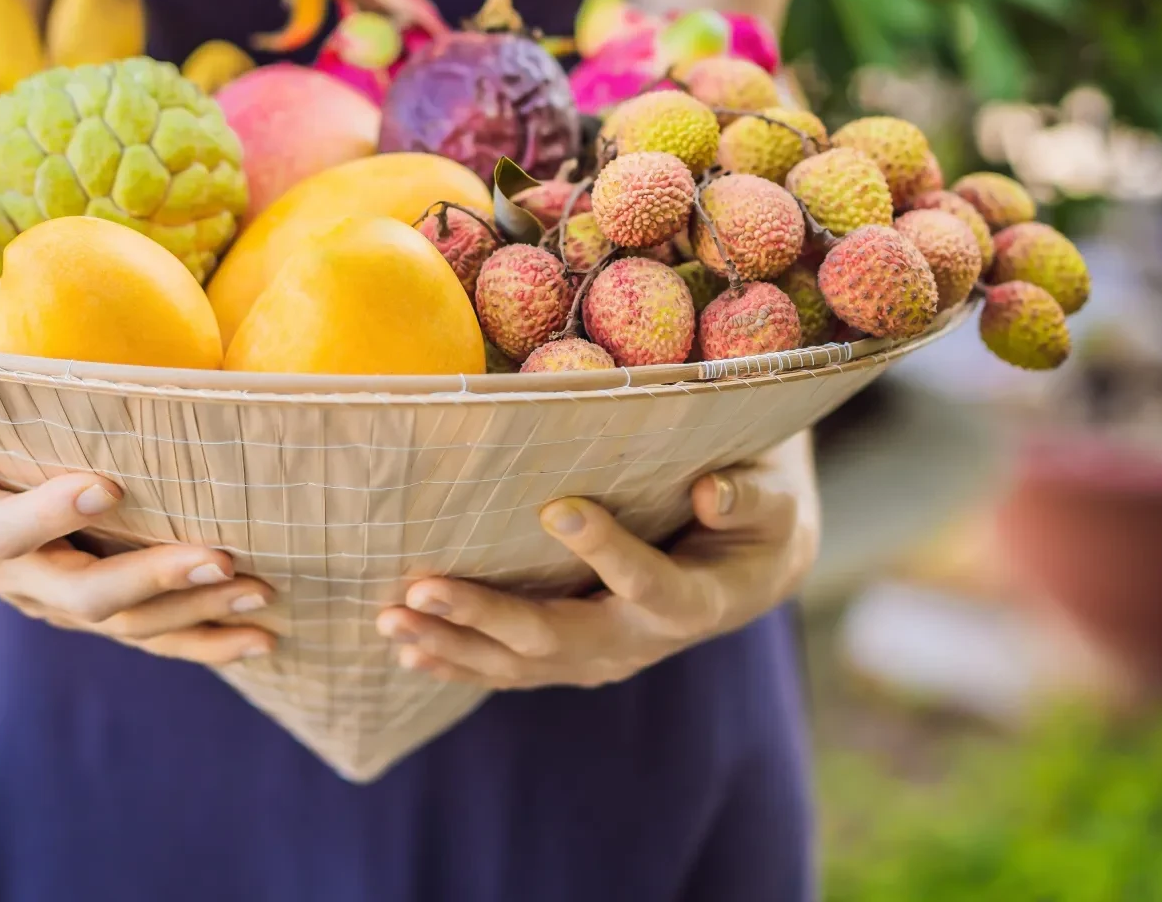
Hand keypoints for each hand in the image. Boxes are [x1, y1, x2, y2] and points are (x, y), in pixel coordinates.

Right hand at [0, 400, 274, 663]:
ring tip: (258, 595)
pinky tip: (260, 639)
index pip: (3, 531)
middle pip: (82, 593)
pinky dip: (201, 641)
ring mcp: (52, 597)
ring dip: (192, 613)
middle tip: (218, 556)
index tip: (106, 486)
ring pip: (125, 623)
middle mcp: (12, 576)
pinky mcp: (86, 603)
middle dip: (152, 578)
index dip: (49, 514)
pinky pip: (145, 634)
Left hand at [376, 432, 818, 688]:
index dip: (606, 550)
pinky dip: (457, 660)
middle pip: (558, 638)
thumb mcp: (770, 497)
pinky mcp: (575, 659)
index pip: (648, 583)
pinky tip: (406, 649)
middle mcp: (642, 644)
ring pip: (521, 664)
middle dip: (484, 615)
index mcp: (695, 602)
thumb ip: (747, 496)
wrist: (753, 568)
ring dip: (452, 644)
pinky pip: (511, 670)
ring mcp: (603, 659)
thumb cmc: (759, 515)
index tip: (555, 507)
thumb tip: (710, 491)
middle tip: (419, 588)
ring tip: (391, 620)